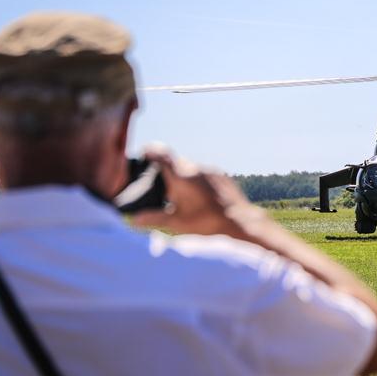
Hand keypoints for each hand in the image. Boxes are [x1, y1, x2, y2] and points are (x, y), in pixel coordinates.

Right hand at [131, 148, 263, 237]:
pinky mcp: (221, 175)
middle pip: (175, 163)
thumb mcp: (177, 223)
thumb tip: (134, 220)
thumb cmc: (208, 223)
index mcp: (182, 177)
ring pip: (190, 169)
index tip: (143, 154)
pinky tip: (200, 198)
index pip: (161, 154)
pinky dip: (197, 182)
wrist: (242, 222)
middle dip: (166, 172)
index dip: (150, 151)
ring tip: (184, 197)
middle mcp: (196, 168)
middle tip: (162, 189)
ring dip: (183, 178)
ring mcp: (210, 170)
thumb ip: (154, 219)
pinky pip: (203, 174)